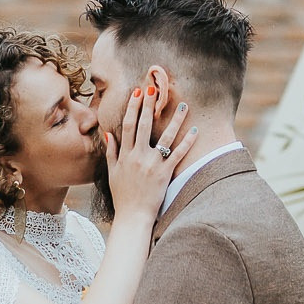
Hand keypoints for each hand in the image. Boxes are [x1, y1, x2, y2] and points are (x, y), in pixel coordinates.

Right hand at [104, 86, 198, 223]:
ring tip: (183, 105)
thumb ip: (111, 152)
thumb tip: (108, 133)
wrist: (132, 216)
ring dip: (175, 120)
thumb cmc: (123, 195)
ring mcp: (152, 165)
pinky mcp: (165, 174)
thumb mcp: (112, 172)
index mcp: (125, 155)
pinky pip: (178, 155)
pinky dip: (187, 143)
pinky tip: (195, 131)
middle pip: (145, 126)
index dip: (133, 108)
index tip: (138, 93)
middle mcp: (138, 156)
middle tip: (155, 88)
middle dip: (149, 106)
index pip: (128, 125)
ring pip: (165, 137)